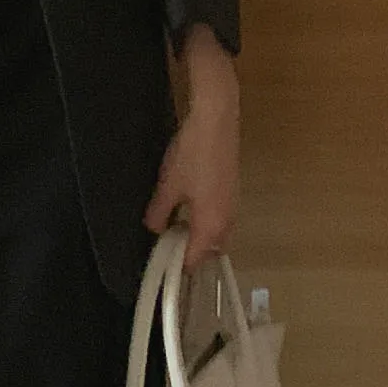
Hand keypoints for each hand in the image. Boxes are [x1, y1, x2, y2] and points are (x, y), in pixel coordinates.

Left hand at [142, 54, 240, 273]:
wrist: (216, 120)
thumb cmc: (192, 155)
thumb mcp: (168, 186)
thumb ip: (159, 213)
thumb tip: (154, 230)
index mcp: (212, 225)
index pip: (196, 260)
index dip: (177, 266)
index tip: (159, 264)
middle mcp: (228, 220)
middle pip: (210, 250)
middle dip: (190, 252)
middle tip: (165, 244)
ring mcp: (233, 204)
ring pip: (216, 233)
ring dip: (198, 236)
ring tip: (172, 224)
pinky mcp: (232, 189)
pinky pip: (219, 217)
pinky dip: (205, 221)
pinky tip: (186, 205)